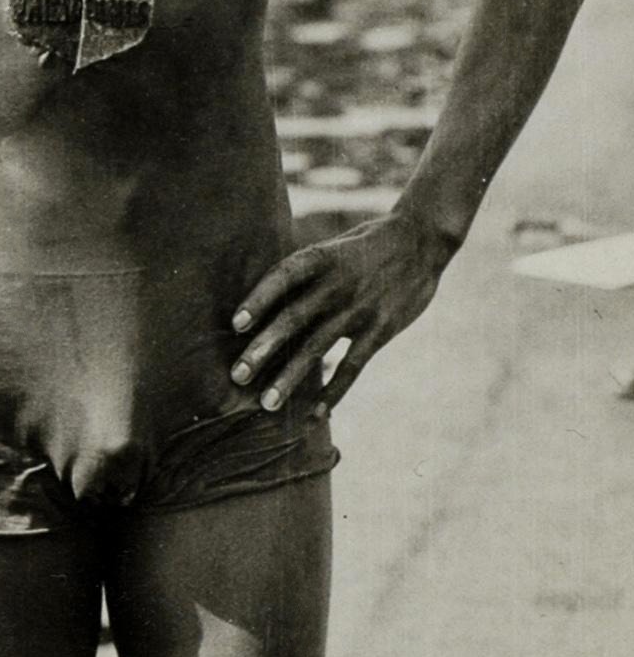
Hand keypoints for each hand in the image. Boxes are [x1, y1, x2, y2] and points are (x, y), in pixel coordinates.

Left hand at [229, 211, 446, 416]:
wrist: (421, 241)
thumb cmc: (364, 246)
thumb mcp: (332, 247)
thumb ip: (302, 274)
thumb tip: (259, 305)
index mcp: (321, 258)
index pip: (283, 277)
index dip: (259, 299)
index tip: (235, 325)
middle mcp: (338, 283)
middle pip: (294, 319)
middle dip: (263, 349)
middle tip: (237, 376)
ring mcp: (361, 309)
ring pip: (318, 348)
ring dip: (290, 378)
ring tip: (267, 404)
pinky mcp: (382, 329)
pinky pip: (352, 366)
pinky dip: (333, 392)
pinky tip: (314, 415)